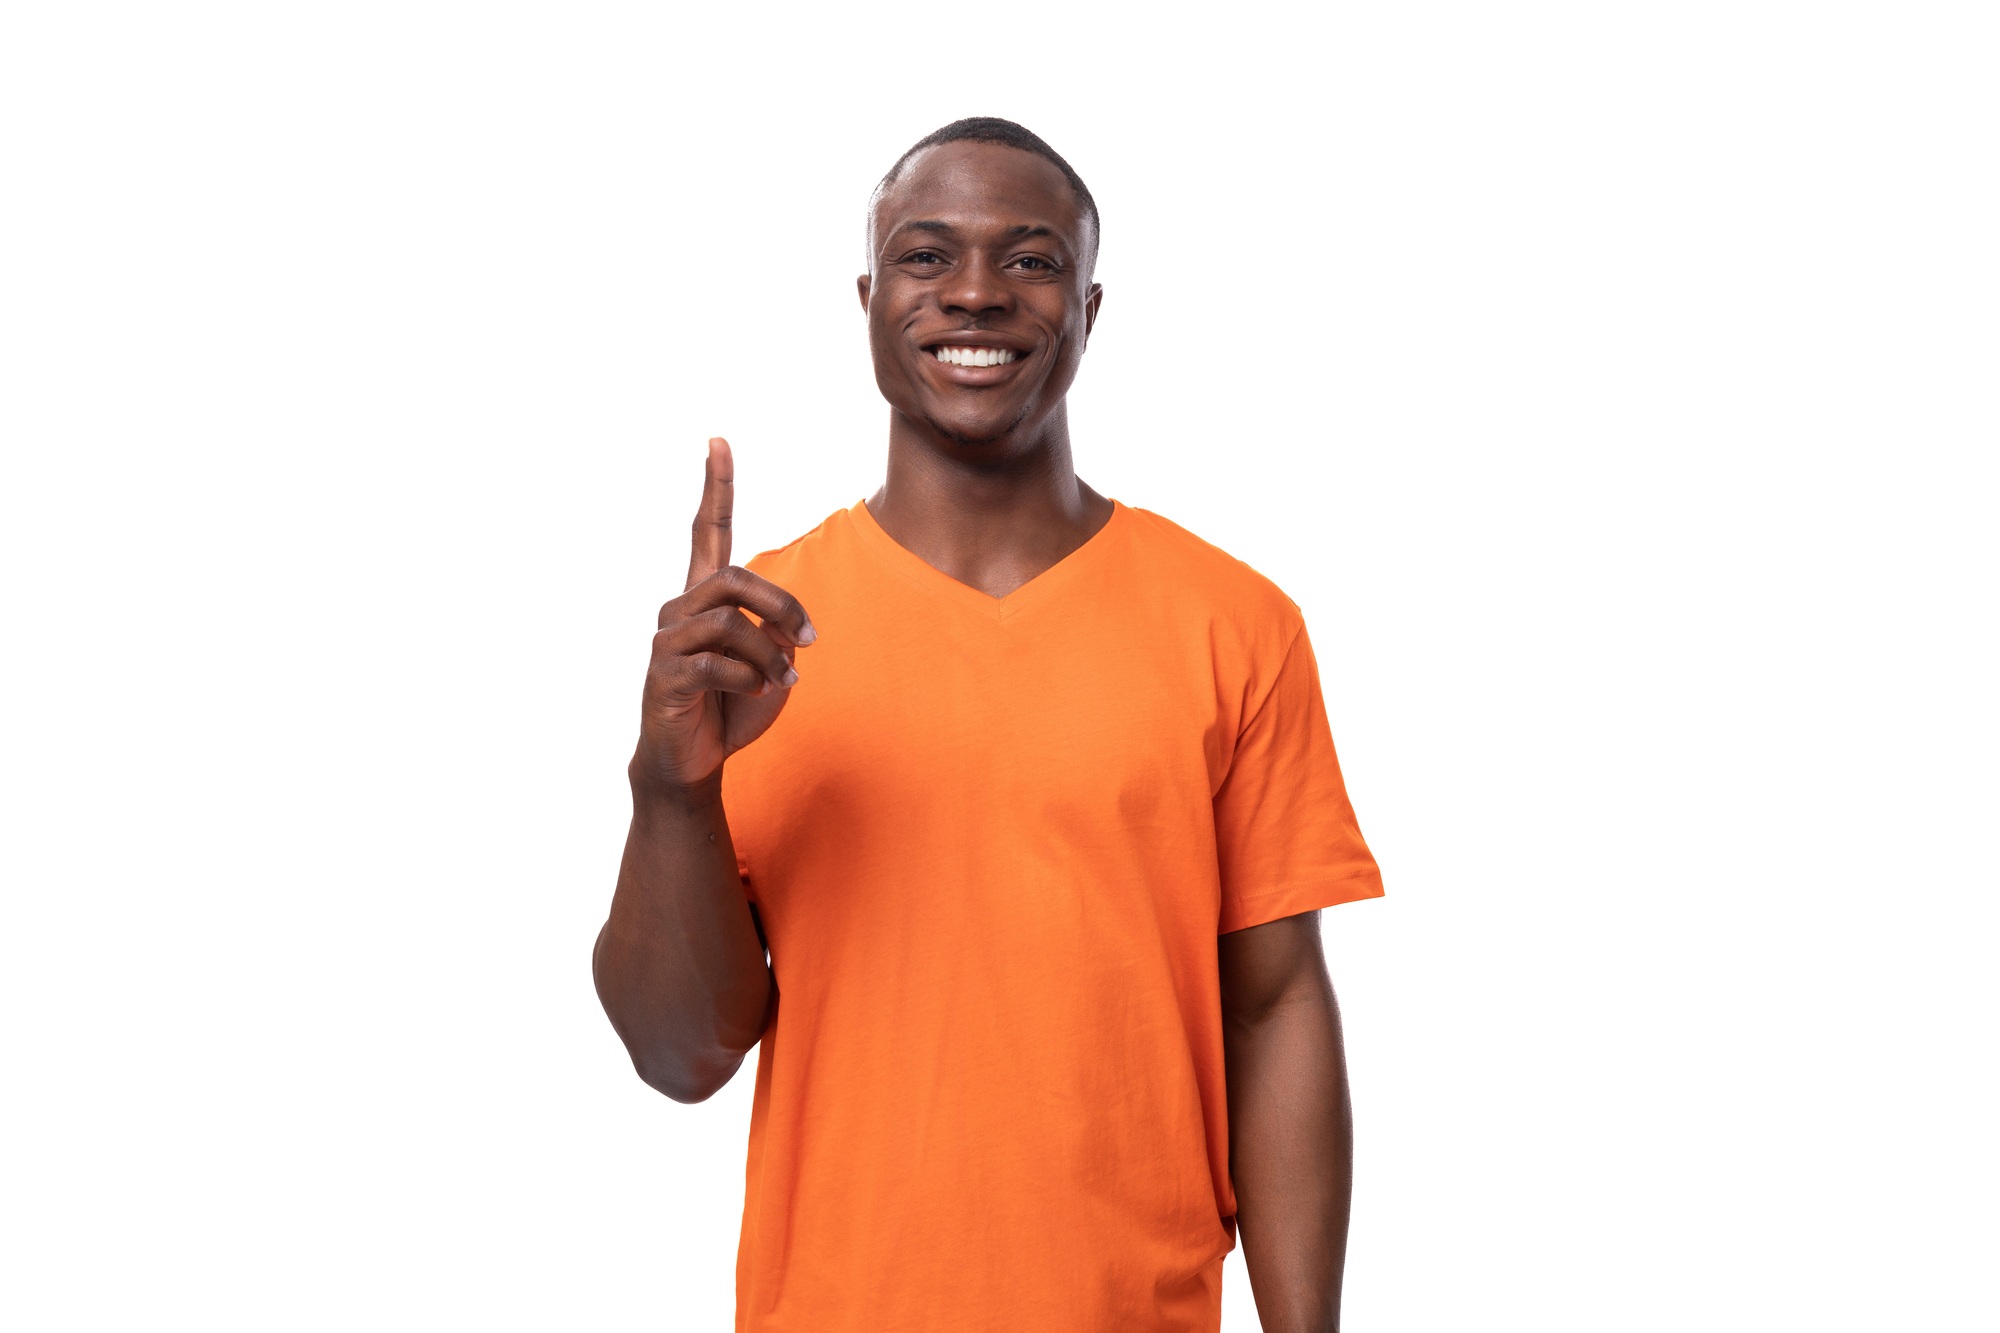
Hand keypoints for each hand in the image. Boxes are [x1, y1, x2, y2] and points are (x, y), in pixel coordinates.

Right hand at [632, 437, 815, 797]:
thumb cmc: (732, 709)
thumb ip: (778, 636)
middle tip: (808, 643)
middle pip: (736, 578)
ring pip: (729, 621)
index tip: (717, 441)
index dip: (715, 487)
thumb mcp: (771, 667)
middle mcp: (680, 609)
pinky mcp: (665, 674)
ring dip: (769, 653)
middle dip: (782, 606)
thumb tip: (782, 627)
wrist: (693, 762)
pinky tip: (758, 694)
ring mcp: (668, 641)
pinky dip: (749, 678)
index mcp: (704, 598)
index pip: (707, 532)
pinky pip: (716, 662)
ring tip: (784, 680)